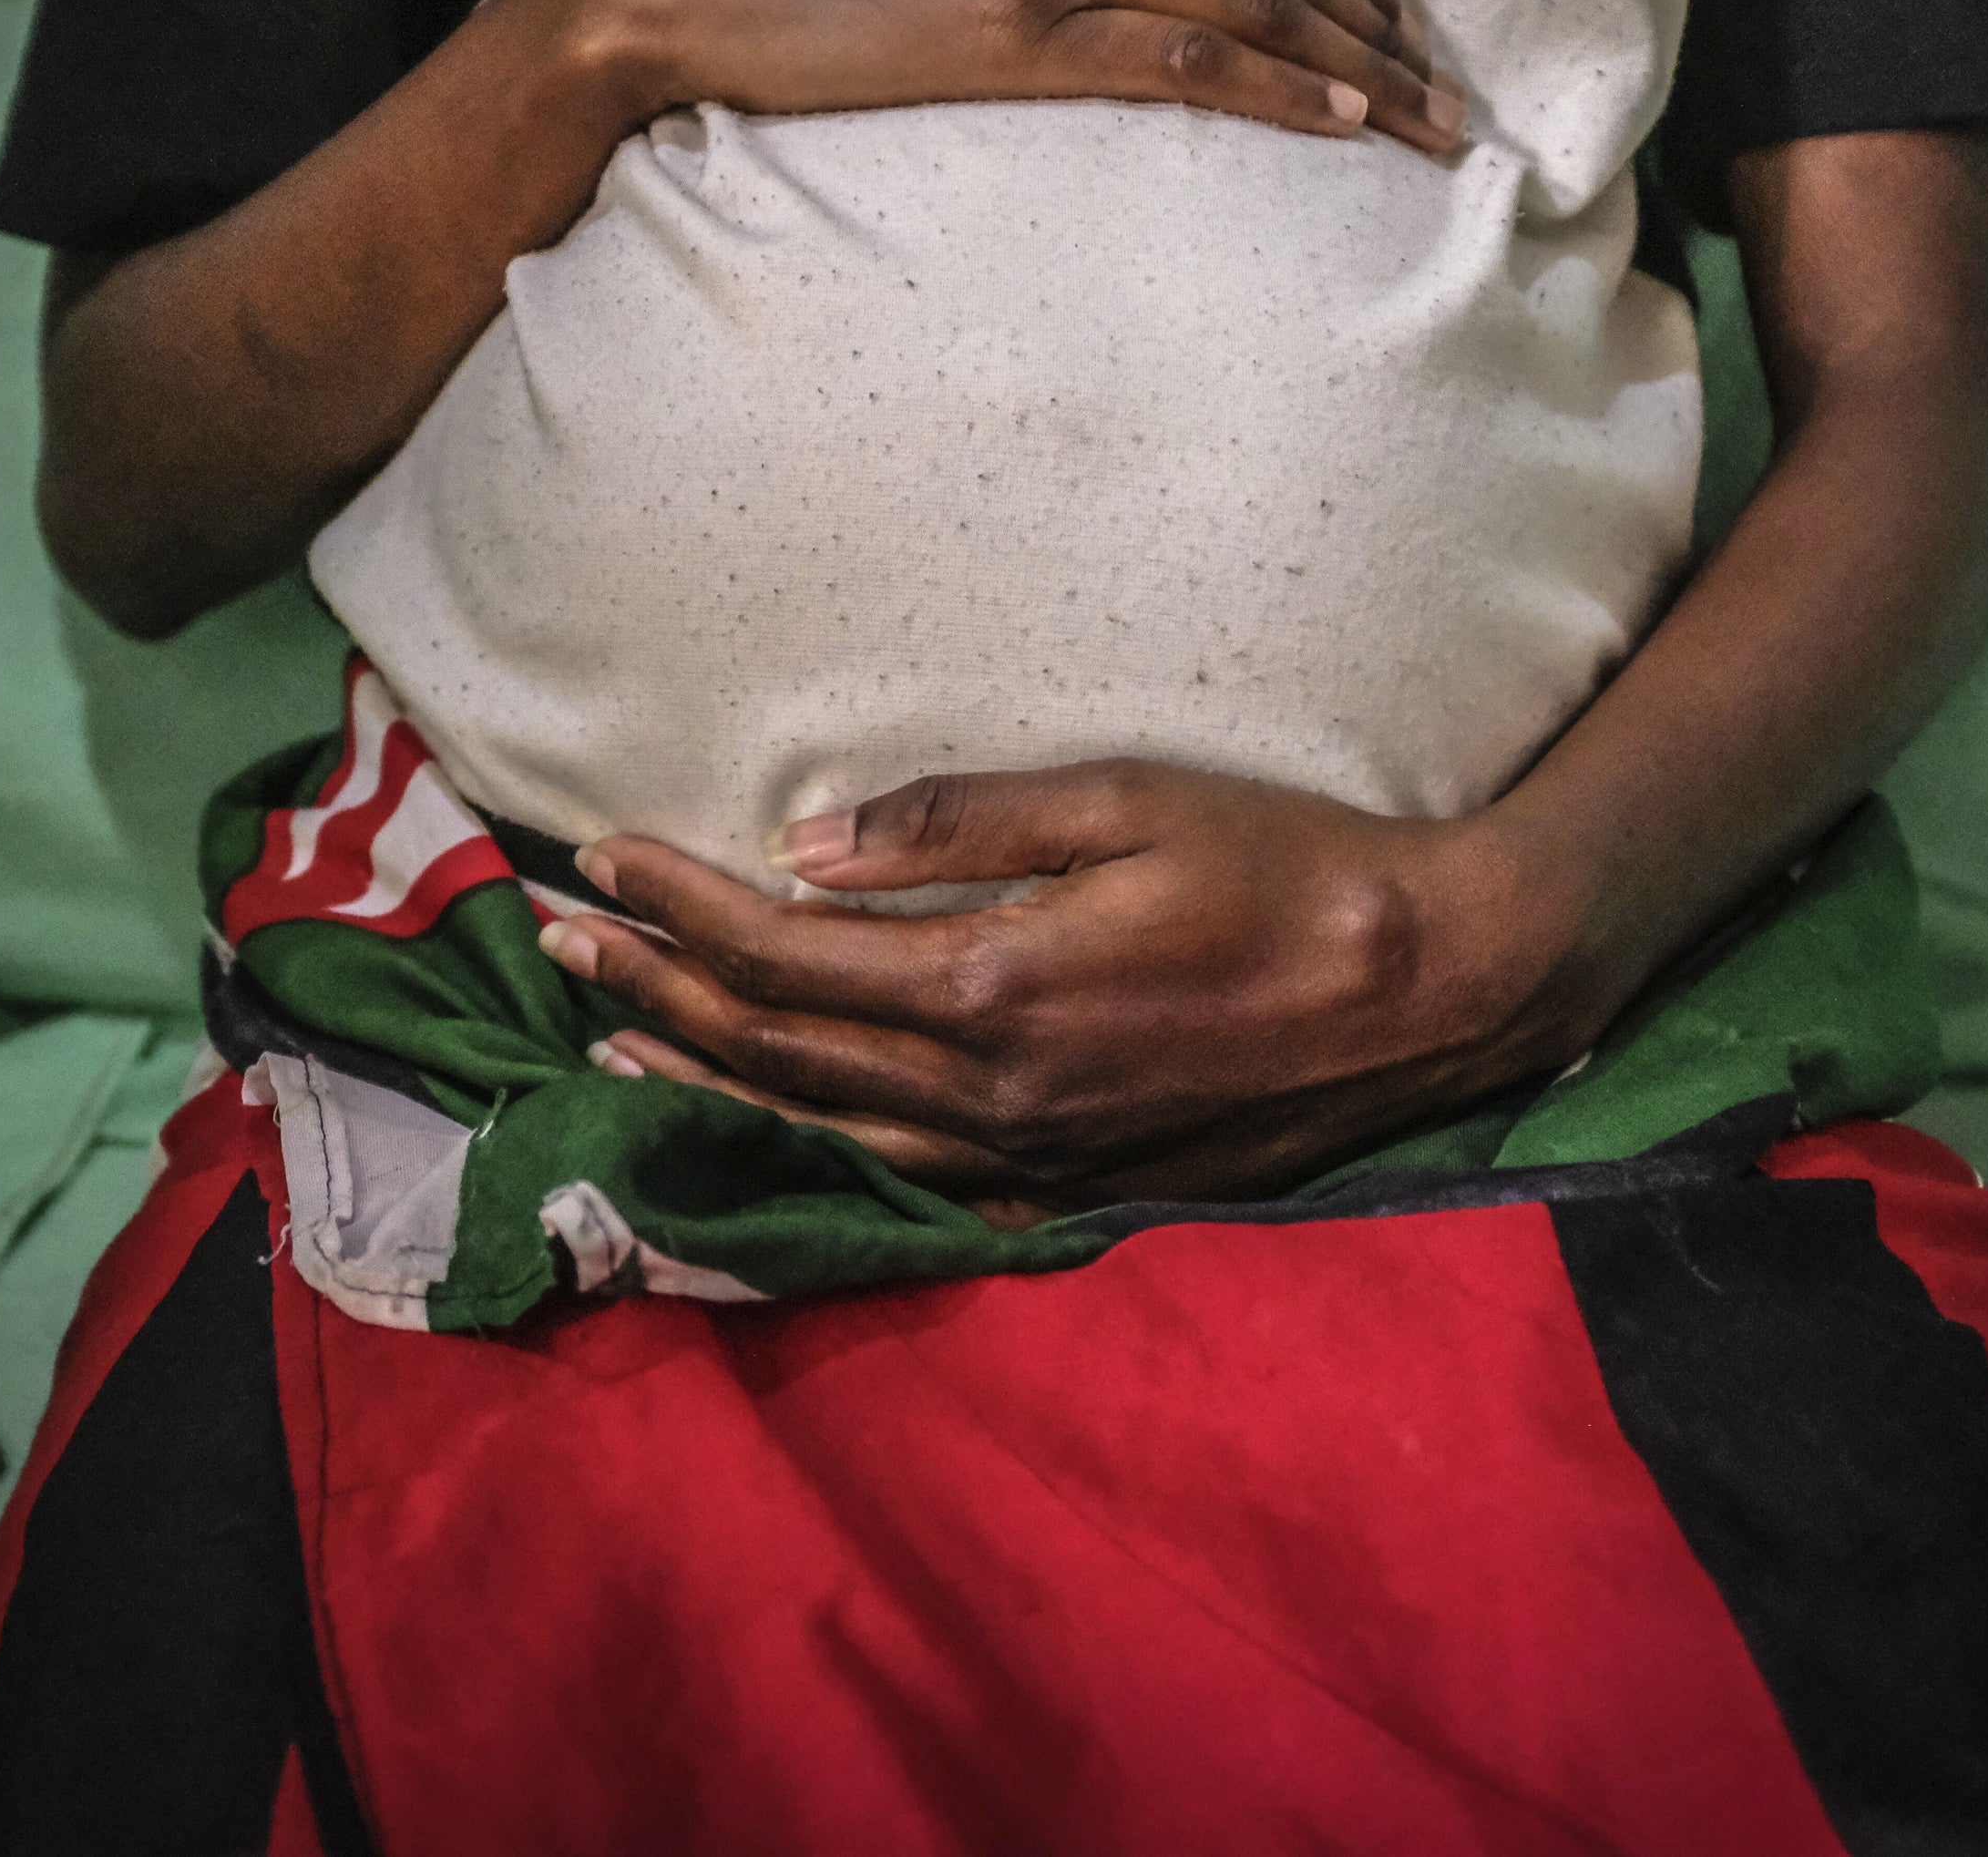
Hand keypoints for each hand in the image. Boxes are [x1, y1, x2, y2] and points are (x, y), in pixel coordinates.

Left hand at [533, 761, 1623, 1212]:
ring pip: (826, 1131)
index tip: (597, 857)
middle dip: (654, 988)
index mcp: (993, 989)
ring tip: (616, 1039)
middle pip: (779, 1051)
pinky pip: (911, 1187)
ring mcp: (1031, 1159)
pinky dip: (817, 1155)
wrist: (1432, 990)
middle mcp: (992, 1096)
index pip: (784, 956)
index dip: (677, 906)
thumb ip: (963, 820)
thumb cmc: (1289, 867)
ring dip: (709, 1080)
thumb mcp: (1128, 799)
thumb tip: (810, 842)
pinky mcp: (1076, 1188)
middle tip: (555, 939)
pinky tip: (774, 1132)